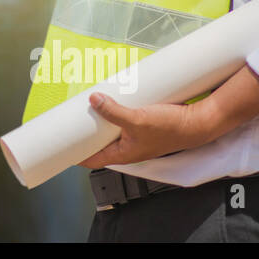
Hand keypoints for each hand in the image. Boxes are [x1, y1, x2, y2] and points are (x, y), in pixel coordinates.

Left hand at [78, 93, 217, 167]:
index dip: (75, 154)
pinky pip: (123, 119)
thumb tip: (93, 99)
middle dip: (85, 133)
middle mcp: (128, 148)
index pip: (92, 159)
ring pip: (112, 130)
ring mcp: (137, 136)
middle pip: (100, 143)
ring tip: (87, 106)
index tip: (60, 146)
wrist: (199, 122)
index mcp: (123, 154)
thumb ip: (113, 111)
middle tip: (71, 120)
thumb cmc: (171, 128)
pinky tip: (111, 98)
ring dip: (101, 119)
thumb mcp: (137, 119)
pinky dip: (115, 111)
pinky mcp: (145, 124)